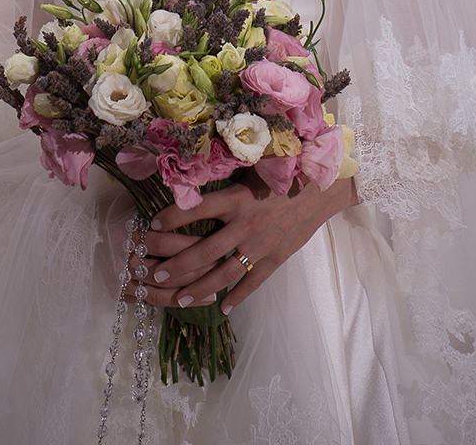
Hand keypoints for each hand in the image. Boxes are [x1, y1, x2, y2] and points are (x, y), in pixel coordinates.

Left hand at [126, 174, 357, 312]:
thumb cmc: (285, 171)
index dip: (174, 216)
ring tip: (180, 299)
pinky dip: (238, 296)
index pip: (198, 209)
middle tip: (156, 274)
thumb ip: (227, 174)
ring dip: (201, 288)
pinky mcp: (276, 259)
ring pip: (225, 273)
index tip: (152, 224)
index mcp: (238, 198)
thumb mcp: (253, 167)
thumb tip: (195, 168)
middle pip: (206, 251)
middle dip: (179, 265)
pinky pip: (253, 282)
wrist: (323, 189)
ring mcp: (262, 246)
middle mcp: (247, 225)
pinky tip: (222, 307)